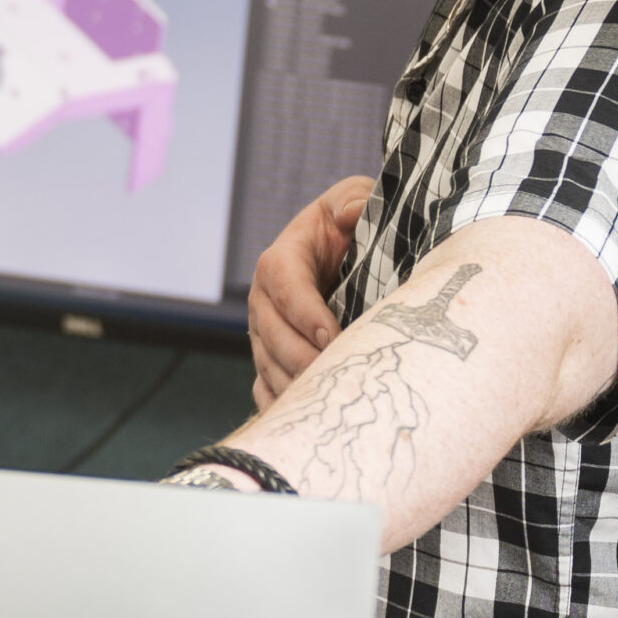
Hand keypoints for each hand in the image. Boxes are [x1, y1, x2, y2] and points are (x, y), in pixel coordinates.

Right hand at [247, 174, 379, 402]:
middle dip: (301, 358)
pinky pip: (265, 388)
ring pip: (268, 365)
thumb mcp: (354, 200)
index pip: (285, 287)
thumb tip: (353, 213)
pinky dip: (281, 406)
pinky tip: (306, 418)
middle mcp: (263, 299)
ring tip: (327, 403)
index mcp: (281, 260)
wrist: (340, 250)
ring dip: (294, 385)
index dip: (305, 313)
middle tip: (334, 378)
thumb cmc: (349, 225)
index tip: (331, 336)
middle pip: (272, 334)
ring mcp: (263, 333)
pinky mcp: (270, 359)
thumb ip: (354, 201)